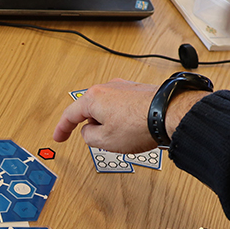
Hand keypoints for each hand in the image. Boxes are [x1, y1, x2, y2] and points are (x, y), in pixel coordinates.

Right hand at [53, 80, 206, 152]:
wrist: (170, 114)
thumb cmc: (139, 125)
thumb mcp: (105, 141)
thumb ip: (89, 137)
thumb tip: (88, 132)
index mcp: (93, 98)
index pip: (70, 115)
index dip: (61, 128)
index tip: (58, 136)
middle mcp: (107, 87)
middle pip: (89, 108)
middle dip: (90, 125)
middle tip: (95, 139)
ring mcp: (124, 87)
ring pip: (107, 107)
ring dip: (109, 122)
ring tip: (121, 137)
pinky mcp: (138, 90)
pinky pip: (122, 105)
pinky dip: (122, 117)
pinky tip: (132, 129)